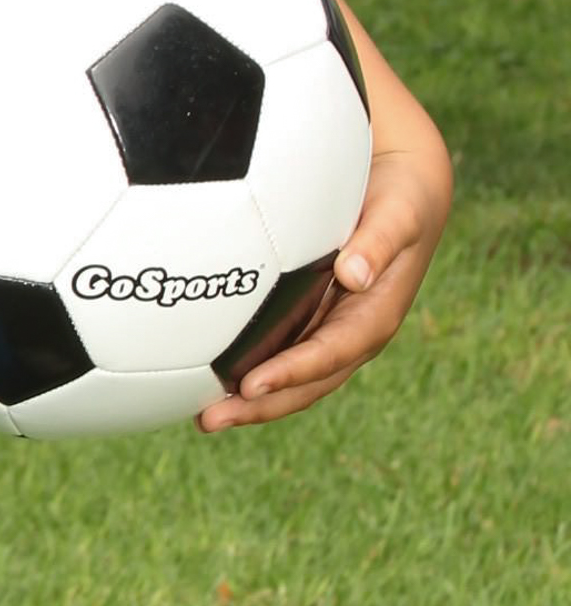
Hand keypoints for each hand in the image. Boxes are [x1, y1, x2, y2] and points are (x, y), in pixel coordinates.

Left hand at [197, 141, 450, 431]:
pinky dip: (246, 367)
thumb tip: (352, 275)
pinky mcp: (309, 314)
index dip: (292, 373)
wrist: (404, 185)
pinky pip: (276, 348)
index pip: (329, 355)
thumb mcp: (398, 215)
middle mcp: (350, 333)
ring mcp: (328, 327)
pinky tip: (206, 375)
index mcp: (374, 318)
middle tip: (210, 420)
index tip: (251, 385)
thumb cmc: (403, 198)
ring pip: (287, 374)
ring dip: (248, 399)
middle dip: (260, 405)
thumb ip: (379, 243)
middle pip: (304, 383)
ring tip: (201, 415)